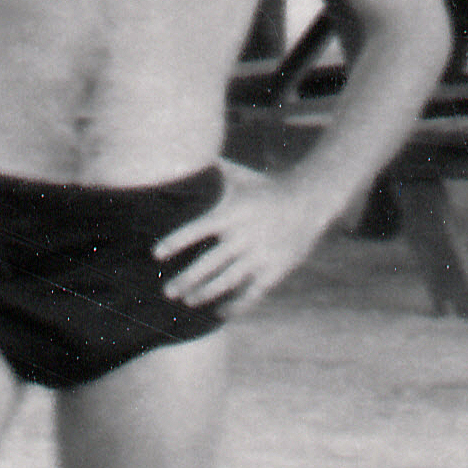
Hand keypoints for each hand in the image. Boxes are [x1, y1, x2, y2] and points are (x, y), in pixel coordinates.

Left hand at [158, 162, 325, 310]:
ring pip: (229, 282)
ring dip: (205, 294)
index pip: (197, 229)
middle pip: (209, 264)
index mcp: (232, 213)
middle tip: (167, 291)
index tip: (156, 253)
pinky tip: (221, 312)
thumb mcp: (241, 178)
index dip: (175, 242)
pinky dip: (237, 305)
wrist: (311, 200)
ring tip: (188, 301)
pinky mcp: (276, 269)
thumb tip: (183, 154)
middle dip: (186, 280)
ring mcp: (261, 255)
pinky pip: (253, 293)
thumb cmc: (266, 188)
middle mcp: (245, 236)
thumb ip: (212, 172)